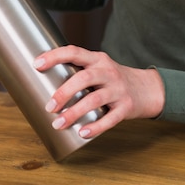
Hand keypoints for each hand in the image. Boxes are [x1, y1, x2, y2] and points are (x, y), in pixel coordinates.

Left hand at [35, 45, 164, 138]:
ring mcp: (118, 90)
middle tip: (48, 107)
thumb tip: (40, 82)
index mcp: (97, 59)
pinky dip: (95, 127)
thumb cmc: (112, 79)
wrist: (148, 89)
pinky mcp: (126, 107)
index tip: (36, 64)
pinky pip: (110, 119)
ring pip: (94, 100)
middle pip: (83, 78)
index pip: (74, 52)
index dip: (54, 56)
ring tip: (58, 124)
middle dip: (63, 92)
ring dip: (74, 113)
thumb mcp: (98, 68)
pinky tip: (82, 133)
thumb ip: (76, 71)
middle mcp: (108, 72)